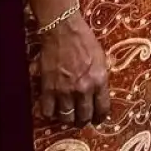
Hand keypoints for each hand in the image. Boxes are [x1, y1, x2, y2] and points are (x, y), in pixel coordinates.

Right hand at [35, 7, 110, 127]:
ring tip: (67, 116)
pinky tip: (52, 111)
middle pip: (84, 117)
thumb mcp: (101, 59)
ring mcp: (64, 90)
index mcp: (99, 81)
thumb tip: (99, 94)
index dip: (100, 118)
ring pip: (66, 117)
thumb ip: (100, 79)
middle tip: (81, 119)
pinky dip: (50, 114)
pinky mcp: (48, 88)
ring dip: (67, 119)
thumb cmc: (84, 40)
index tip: (97, 120)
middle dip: (83, 121)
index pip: (103, 109)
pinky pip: (48, 111)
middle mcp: (83, 89)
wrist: (62, 30)